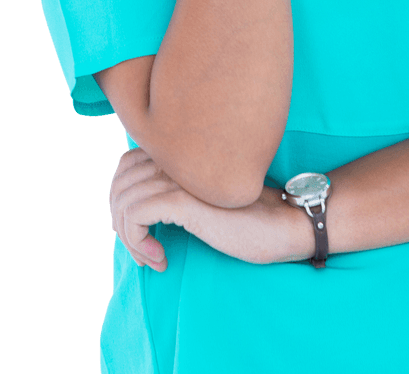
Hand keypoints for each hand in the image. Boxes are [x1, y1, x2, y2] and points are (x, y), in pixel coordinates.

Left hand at [109, 148, 310, 267]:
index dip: (124, 200)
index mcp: (181, 154)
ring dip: (130, 240)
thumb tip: (136, 209)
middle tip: (145, 251)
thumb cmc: (247, 216)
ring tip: (153, 257)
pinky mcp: (183, 200)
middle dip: (121, 223)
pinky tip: (161, 259)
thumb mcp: (203, 200)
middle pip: (119, 185)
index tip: (143, 232)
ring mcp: (179, 178)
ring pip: (123, 202)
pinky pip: (135, 216)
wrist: (283, 222)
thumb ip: (176, 190)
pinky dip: (138, 242)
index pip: (126, 165)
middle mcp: (176, 159)